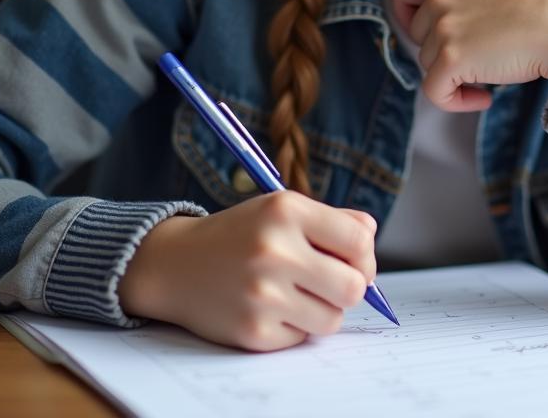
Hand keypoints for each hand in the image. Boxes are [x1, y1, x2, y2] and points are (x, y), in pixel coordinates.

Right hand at [117, 192, 376, 350]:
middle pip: (354, 287)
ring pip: (333, 319)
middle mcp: (274, 250)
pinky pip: (302, 338)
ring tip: (301, 294)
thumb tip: (371, 237)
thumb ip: (334, 220)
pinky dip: (296, 327)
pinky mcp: (252, 331)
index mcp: (287, 210)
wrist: (176, 264)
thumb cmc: (242, 233)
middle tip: (334, 283)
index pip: (359, 241)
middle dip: (352, 288)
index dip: (366, 256)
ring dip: (325, 310)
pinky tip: (274, 307)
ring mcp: (262, 294)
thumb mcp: (284, 209)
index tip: (356, 261)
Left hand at [393, 0, 547, 110]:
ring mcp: (444, 26)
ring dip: (455, 75)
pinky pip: (435, 92)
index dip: (409, 14)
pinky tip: (485, 98)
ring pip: (428, 64)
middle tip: (476, 58)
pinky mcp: (451, 58)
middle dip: (442, 49)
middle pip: (418, 33)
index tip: (429, 32)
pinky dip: (456, 101)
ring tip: (491, 76)